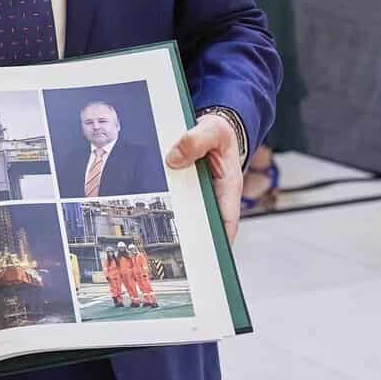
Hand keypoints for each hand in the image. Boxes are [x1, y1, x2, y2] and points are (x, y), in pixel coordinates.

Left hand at [165, 113, 243, 242]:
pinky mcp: (188, 190)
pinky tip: (151, 211)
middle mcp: (216, 195)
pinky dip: (168, 205)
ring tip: (158, 239)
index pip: (228, 220)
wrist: (213, 127)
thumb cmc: (219, 132)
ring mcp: (201, 194)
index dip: (220, 239)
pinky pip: (178, 200)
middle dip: (193, 238)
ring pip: (189, 214)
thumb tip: (174, 159)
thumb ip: (196, 140)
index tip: (208, 253)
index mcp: (229, 186)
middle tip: (176, 251)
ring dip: (177, 223)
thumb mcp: (212, 129)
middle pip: (205, 223)